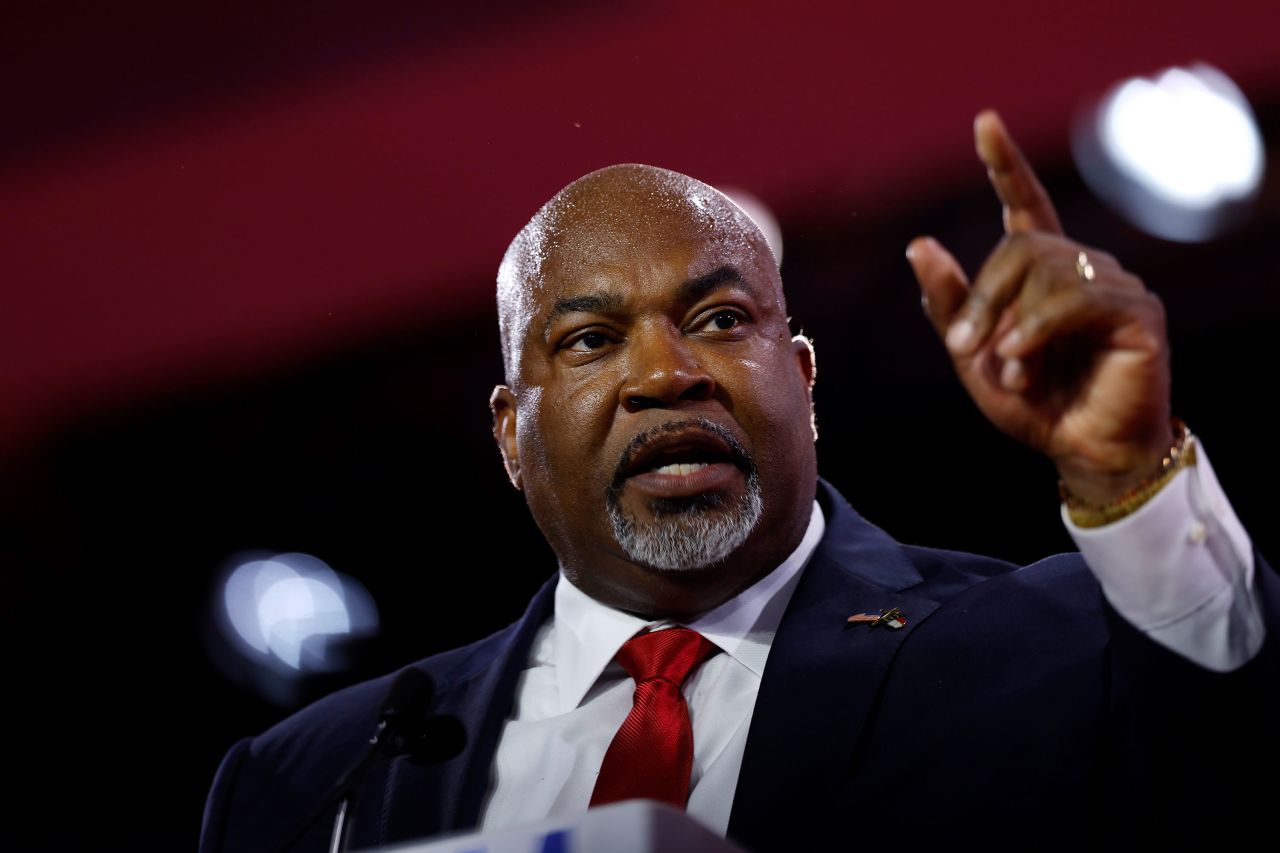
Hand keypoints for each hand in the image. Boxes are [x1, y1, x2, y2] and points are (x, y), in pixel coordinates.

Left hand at [906, 110, 1172, 503]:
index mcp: (1041, 273)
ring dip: (1009, 324)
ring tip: (1007, 371)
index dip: (1005, 164)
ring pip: (1046, 270)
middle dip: (981, 297)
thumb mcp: (973, 355)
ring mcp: (1114, 284)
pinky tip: (1022, 364)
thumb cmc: (1032, 405)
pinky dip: (1037, 331)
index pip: (1025, 203)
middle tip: (963, 347)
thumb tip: (917, 244)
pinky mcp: (1138, 312)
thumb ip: (949, 303)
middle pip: (1019, 245)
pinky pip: (1076, 299)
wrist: (1079, 452)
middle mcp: (1081, 267)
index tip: (984, 122)